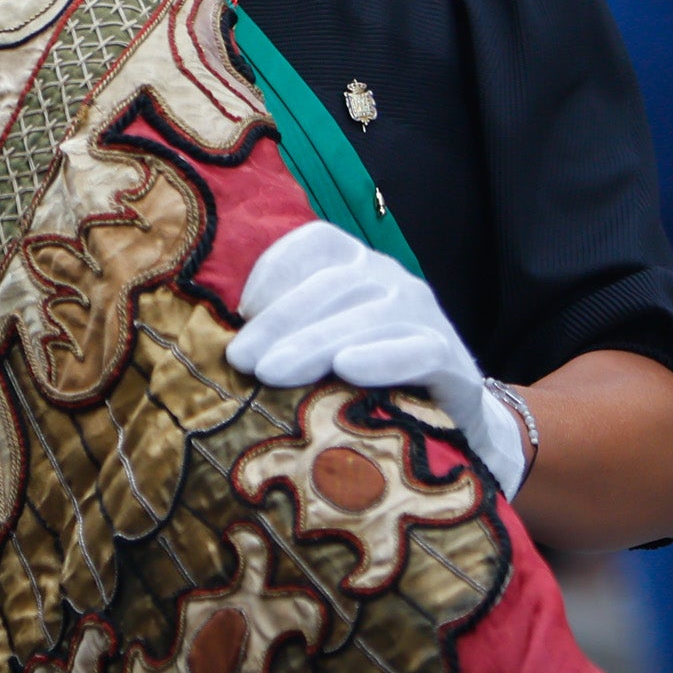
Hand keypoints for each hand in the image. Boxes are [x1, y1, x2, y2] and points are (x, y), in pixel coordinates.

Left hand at [224, 224, 529, 489]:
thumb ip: (283, 338)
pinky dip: (385, 356)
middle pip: (336, 283)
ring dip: (317, 341)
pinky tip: (349, 369)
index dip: (276, 268)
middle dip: (282, 320)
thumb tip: (218, 347)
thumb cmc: (367, 388)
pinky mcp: (453, 362)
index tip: (242, 312)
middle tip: (242, 361)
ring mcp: (426, 317)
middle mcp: (393, 281)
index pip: (318, 243)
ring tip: (274, 372)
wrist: (453, 429)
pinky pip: (422, 350)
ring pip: (373, 314)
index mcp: (359, 268)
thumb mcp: (323, 352)